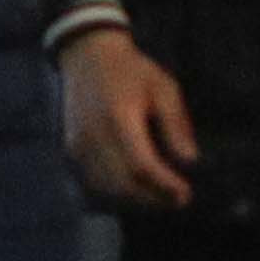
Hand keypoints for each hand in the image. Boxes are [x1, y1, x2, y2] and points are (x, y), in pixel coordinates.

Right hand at [61, 28, 196, 208]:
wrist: (87, 58)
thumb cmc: (131, 72)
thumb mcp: (163, 87)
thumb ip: (175, 124)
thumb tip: (190, 160)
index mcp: (118, 119)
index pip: (141, 165)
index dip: (163, 186)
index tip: (186, 193)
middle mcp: (92, 138)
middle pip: (121, 185)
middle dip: (152, 199)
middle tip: (177, 201)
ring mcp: (76, 148)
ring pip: (104, 191)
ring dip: (133, 202)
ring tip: (160, 200)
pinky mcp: (69, 153)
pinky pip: (89, 186)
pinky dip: (112, 198)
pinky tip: (133, 196)